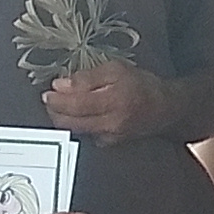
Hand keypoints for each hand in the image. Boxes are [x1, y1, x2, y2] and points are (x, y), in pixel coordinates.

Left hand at [40, 60, 157, 142]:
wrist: (166, 108)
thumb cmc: (142, 85)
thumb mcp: (116, 70)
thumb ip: (88, 77)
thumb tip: (61, 85)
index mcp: (113, 101)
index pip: (75, 104)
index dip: (56, 99)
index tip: (48, 92)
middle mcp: (110, 123)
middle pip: (69, 122)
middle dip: (54, 111)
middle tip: (50, 99)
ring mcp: (109, 136)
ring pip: (74, 130)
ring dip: (63, 118)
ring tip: (62, 105)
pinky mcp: (109, 143)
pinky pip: (84, 135)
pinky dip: (77, 125)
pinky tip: (78, 115)